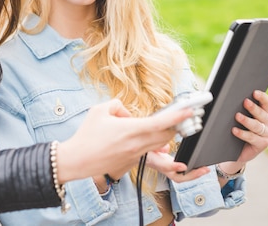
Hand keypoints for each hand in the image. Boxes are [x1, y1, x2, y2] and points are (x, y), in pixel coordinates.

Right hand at [57, 99, 194, 182]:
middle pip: (166, 135)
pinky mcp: (132, 163)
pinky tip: (148, 137)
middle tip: (183, 115)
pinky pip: (149, 152)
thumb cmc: (86, 135)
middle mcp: (137, 145)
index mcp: (131, 130)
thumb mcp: (99, 110)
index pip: (161, 122)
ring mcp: (135, 155)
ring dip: (166, 135)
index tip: (190, 110)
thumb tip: (128, 113)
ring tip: (167, 124)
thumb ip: (117, 105)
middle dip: (176, 125)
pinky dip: (153, 144)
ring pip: (160, 145)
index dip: (178, 116)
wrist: (77, 160)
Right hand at [146, 150, 209, 182]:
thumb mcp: (147, 146)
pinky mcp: (172, 167)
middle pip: (178, 177)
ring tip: (205, 169)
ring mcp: (168, 169)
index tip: (184, 166)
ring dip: (194, 174)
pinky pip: (183, 172)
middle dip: (192, 175)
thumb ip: (156, 147)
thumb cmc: (144, 150)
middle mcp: (163, 168)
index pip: (164, 166)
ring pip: (182, 176)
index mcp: (155, 162)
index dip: (174, 167)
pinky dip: (192, 171)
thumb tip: (165, 148)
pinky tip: (200, 167)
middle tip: (204, 170)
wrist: (142, 153)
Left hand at [232, 90, 267, 164]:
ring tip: (237, 116)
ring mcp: (267, 134)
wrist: (236, 151)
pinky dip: (243, 133)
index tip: (254, 92)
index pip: (266, 102)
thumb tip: (230, 98)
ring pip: (257, 126)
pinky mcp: (263, 144)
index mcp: (264, 113)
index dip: (261, 97)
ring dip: (247, 120)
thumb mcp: (239, 118)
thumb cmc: (238, 130)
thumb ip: (239, 109)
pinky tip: (234, 130)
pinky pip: (252, 138)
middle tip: (245, 102)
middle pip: (262, 113)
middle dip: (253, 107)